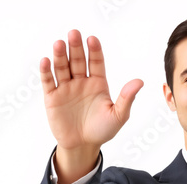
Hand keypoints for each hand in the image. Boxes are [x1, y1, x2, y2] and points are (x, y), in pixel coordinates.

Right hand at [40, 30, 143, 150]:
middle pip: (77, 60)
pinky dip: (46, 71)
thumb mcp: (118, 116)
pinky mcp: (52, 97)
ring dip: (60, 55)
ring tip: (59, 44)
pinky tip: (46, 61)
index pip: (96, 62)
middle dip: (75, 47)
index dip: (94, 51)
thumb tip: (140, 81)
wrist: (83, 146)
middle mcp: (81, 82)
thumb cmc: (102, 130)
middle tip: (74, 33)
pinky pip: (49, 82)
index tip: (92, 39)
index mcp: (98, 83)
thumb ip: (127, 98)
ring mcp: (66, 88)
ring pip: (62, 67)